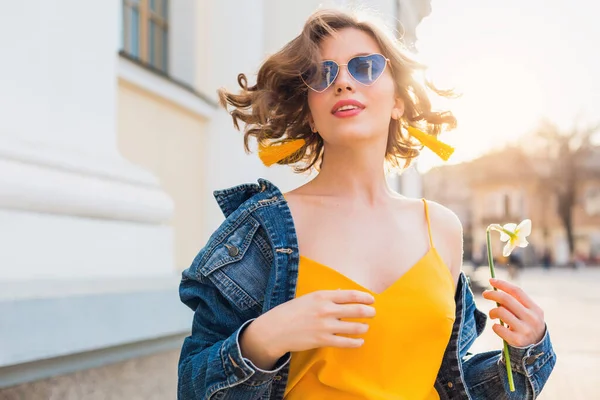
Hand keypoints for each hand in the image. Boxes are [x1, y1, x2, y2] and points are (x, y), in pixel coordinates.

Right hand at [240, 289, 374, 368]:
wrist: (275, 330)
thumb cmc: (291, 312)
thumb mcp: (308, 298)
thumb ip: (327, 296)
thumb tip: (343, 293)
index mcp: (322, 296)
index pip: (350, 295)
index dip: (364, 297)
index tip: (371, 299)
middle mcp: (326, 310)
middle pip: (356, 310)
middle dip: (369, 312)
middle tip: (373, 313)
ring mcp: (325, 326)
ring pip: (354, 327)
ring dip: (364, 327)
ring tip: (365, 327)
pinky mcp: (322, 341)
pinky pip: (345, 342)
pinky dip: (356, 342)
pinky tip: (360, 341)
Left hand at [482, 278, 545, 347]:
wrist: (536, 348)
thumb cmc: (526, 325)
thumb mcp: (528, 313)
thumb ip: (516, 302)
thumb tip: (495, 288)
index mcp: (535, 309)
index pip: (517, 291)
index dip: (502, 284)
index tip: (491, 280)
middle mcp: (532, 318)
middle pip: (507, 299)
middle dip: (492, 294)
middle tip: (485, 294)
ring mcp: (525, 330)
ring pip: (501, 312)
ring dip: (492, 311)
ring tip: (493, 314)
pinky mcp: (517, 340)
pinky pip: (498, 328)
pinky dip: (494, 326)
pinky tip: (497, 327)